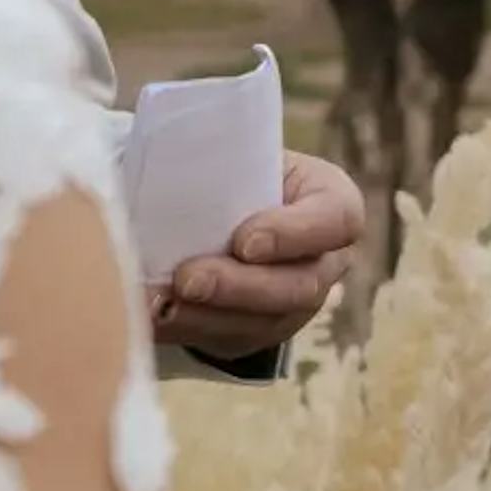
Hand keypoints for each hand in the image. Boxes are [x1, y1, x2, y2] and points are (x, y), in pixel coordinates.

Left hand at [154, 152, 363, 363]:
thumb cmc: (233, 170)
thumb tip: (176, 149)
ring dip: (208, 316)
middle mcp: (325, 258)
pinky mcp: (260, 331)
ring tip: (158, 304)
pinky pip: (232, 340)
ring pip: (266, 322)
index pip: (338, 220)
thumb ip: (222, 158)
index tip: (244, 241)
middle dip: (240, 286)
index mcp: (331, 201)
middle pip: (301, 286)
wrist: (216, 205)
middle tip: (187, 280)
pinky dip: (189, 329)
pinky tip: (153, 319)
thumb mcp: (238, 154)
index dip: (295, 234)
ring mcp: (297, 302)